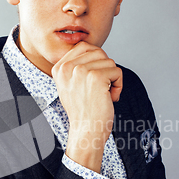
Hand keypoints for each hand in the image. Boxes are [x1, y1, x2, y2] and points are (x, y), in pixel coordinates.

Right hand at [51, 42, 121, 172]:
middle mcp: (67, 67)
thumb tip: (94, 50)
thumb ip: (76, 66)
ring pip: (109, 62)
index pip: (83, 46)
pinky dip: (119, 85)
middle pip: (98, 52)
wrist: (86, 131)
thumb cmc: (83, 111)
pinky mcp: (96, 77)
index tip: (93, 81)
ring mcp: (81, 71)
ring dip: (113, 79)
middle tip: (101, 88)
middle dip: (105, 69)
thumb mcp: (70, 85)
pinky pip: (117, 71)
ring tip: (104, 94)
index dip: (95, 61)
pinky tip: (110, 98)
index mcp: (59, 68)